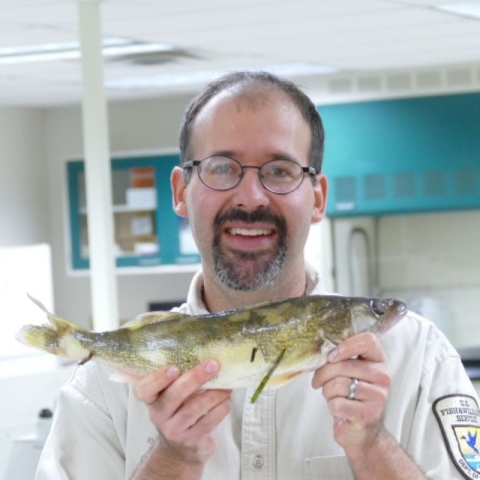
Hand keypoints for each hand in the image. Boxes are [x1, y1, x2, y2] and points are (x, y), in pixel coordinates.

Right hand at [133, 360, 231, 466]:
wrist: (181, 448)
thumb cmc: (180, 410)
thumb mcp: (173, 395)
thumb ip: (181, 378)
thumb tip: (207, 357)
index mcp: (152, 398)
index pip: (143, 389)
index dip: (157, 378)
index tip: (174, 368)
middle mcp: (159, 415)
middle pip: (174, 395)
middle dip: (195, 378)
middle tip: (213, 365)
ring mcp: (173, 430)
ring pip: (193, 409)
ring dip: (214, 394)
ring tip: (227, 385)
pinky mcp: (190, 440)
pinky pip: (207, 422)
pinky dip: (220, 409)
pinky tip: (227, 400)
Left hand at [312, 332, 390, 452]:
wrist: (360, 428)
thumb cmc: (349, 394)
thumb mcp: (348, 371)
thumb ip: (340, 357)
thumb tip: (320, 351)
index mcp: (378, 360)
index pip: (368, 340)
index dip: (346, 345)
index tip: (331, 357)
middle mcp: (382, 376)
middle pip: (344, 365)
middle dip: (323, 374)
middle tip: (318, 381)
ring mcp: (378, 396)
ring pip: (338, 384)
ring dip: (327, 391)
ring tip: (332, 396)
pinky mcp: (369, 414)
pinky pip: (338, 403)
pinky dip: (331, 406)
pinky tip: (338, 408)